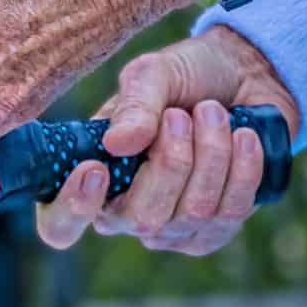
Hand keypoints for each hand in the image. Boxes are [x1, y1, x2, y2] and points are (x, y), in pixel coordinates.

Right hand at [35, 25, 300, 254]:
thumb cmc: (185, 77)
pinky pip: (229, 214)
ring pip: (193, 211)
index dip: (72, 210)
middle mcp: (124, 213)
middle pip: (143, 219)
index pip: (60, 225)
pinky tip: (243, 136)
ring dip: (211, 152)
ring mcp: (171, 229)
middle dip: (172, 160)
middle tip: (181, 114)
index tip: (95, 169)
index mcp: (89, 179)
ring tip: (213, 112)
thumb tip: (117, 144)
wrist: (246, 75)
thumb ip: (134, 106)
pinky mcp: (214, 231)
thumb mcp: (152, 76)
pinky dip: (242, 168)